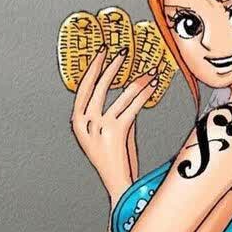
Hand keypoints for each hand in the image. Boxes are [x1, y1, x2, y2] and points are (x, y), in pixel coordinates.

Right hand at [70, 47, 157, 200]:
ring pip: (121, 95)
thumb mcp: (102, 131)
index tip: (101, 51)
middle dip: (112, 66)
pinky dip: (145, 92)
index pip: (82, 89)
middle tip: (122, 50)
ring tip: (149, 69)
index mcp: (77, 122)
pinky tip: (153, 84)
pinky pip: (133, 105)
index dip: (93, 67)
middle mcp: (85, 124)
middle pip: (99, 87)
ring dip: (138, 80)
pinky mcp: (117, 132)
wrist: (118, 182)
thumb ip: (108, 110)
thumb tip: (125, 85)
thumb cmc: (113, 154)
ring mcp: (100, 128)